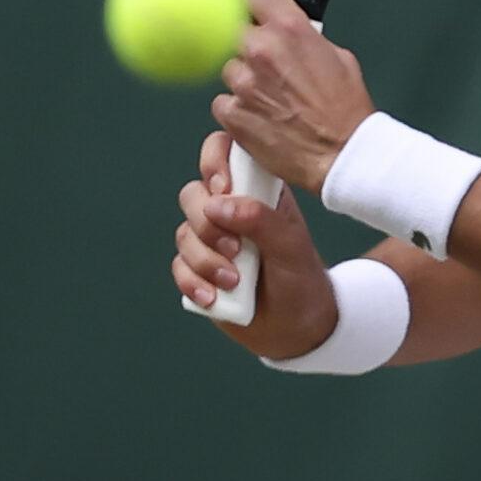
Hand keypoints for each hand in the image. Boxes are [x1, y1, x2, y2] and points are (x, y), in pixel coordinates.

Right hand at [174, 130, 338, 356]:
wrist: (296, 329)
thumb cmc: (301, 279)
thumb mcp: (291, 247)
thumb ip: (261, 220)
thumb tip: (216, 205)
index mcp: (256, 190)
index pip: (223, 152)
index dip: (214, 161)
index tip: (224, 188)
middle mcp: (229, 210)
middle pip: (192, 195)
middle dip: (207, 225)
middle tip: (235, 249)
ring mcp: (210, 240)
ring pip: (183, 233)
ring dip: (205, 260)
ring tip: (234, 282)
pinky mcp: (197, 269)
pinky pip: (178, 266)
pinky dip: (193, 283)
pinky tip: (214, 298)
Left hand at [210, 0, 375, 193]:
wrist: (342, 155)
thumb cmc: (346, 112)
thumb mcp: (339, 58)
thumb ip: (307, 38)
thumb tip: (293, 35)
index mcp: (289, 28)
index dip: (251, 2)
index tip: (252, 11)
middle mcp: (261, 50)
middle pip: (235, 32)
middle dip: (250, 46)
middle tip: (270, 67)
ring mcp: (243, 83)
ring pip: (229, 70)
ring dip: (245, 81)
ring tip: (272, 100)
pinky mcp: (232, 113)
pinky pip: (223, 103)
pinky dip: (238, 110)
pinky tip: (262, 118)